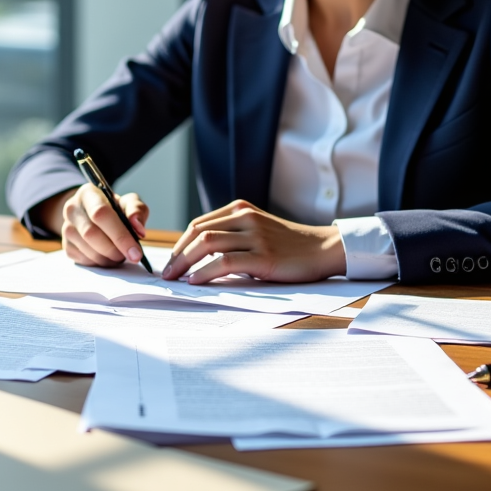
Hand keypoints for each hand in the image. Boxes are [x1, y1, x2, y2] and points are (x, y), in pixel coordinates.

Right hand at [42, 184, 149, 267]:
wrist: (93, 215)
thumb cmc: (114, 208)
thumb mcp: (128, 202)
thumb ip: (137, 210)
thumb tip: (139, 230)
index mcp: (88, 193)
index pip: (101, 213)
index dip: (120, 235)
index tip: (136, 252)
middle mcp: (72, 209)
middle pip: (92, 234)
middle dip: (115, 250)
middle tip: (131, 256)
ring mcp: (66, 228)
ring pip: (88, 250)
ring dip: (109, 258)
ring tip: (121, 254)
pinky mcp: (66, 246)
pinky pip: (84, 260)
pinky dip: (101, 263)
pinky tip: (108, 256)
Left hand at [160, 200, 344, 283]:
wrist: (323, 249)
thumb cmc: (289, 245)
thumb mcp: (258, 230)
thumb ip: (233, 235)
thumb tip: (199, 257)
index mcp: (240, 209)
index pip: (199, 224)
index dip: (180, 243)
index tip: (170, 261)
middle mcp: (245, 218)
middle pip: (198, 232)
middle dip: (177, 254)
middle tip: (166, 273)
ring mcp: (254, 236)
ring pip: (207, 244)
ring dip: (185, 263)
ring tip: (175, 279)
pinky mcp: (263, 256)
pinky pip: (224, 262)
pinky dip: (205, 272)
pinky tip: (196, 281)